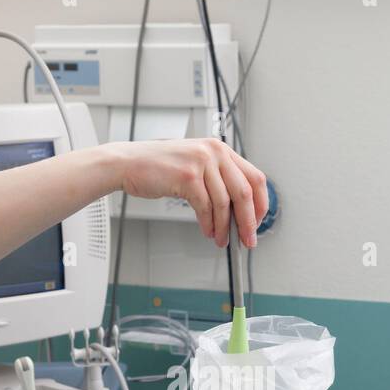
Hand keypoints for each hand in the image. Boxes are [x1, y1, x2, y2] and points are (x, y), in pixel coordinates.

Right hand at [112, 138, 267, 247]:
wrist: (129, 163)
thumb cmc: (160, 167)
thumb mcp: (196, 165)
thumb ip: (218, 181)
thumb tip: (239, 213)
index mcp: (221, 149)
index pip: (255, 178)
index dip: (260, 205)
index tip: (257, 222)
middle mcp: (214, 152)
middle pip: (245, 192)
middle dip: (248, 222)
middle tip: (248, 239)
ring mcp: (201, 162)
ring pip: (224, 204)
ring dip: (224, 228)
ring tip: (220, 239)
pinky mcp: (187, 177)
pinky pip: (205, 208)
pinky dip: (208, 224)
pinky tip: (207, 231)